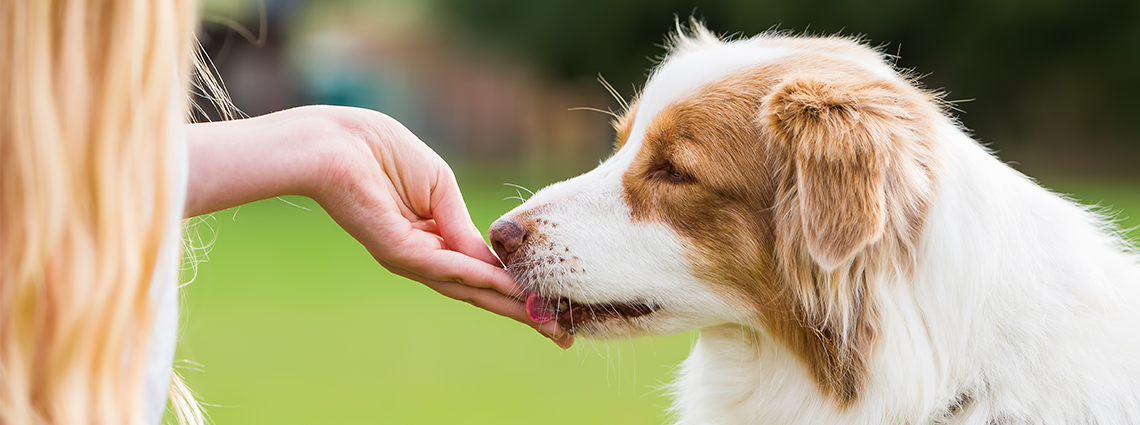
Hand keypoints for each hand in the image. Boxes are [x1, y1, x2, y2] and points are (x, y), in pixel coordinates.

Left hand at [185, 105, 572, 347]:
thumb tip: (493, 259)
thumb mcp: (439, 188)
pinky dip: (481, 278)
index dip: (516, 289)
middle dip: (521, 312)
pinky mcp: (398, 251)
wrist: (335, 142)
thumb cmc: (380, 152)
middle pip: (478, 292)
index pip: (480, 272)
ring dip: (510, 304)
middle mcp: (422, 257)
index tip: (550, 306)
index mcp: (432, 240)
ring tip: (546, 321)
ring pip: (468, 288)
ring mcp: (410, 258)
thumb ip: (463, 225)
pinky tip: (510, 288)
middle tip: (560, 337)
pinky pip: (448, 268)